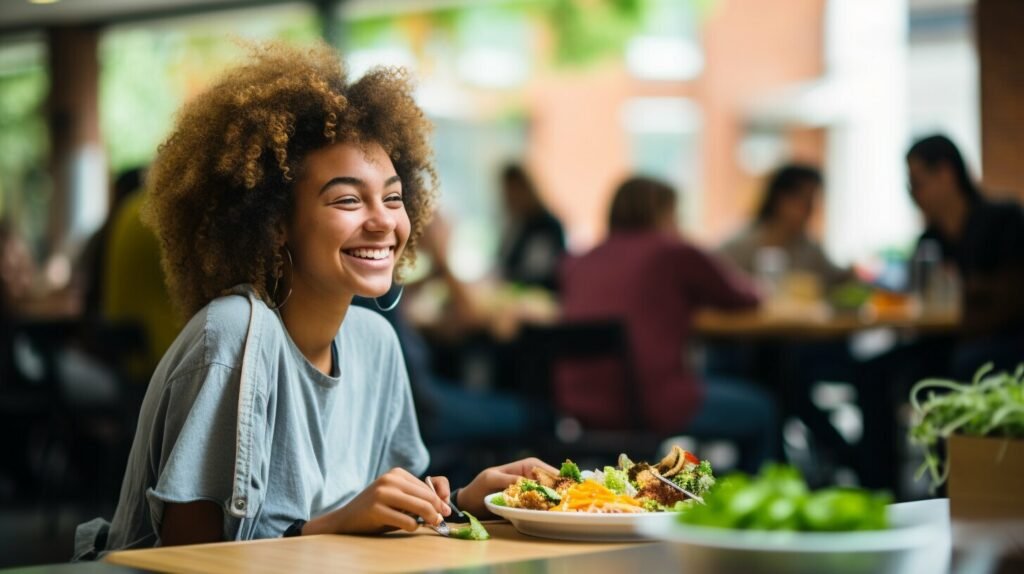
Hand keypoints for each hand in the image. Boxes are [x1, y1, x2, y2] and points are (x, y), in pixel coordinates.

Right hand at [305, 468, 450, 534]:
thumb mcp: (397, 497)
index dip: (441, 501)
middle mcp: (390, 479)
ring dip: (430, 519)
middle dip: (438, 511)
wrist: (346, 519)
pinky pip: (407, 521)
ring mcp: (382, 493)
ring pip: (420, 507)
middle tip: (441, 522)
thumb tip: (445, 506)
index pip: (428, 487)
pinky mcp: (376, 509)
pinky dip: (413, 527)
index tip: (445, 513)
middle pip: (427, 496)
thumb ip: (417, 497)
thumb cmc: (377, 511)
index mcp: (397, 473)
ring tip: (430, 525)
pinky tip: (408, 527)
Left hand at [457, 457, 556, 517]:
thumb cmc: (479, 487)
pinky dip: (546, 511)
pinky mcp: (530, 503)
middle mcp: (534, 476)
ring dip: (554, 505)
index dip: (558, 483)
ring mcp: (533, 490)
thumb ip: (508, 479)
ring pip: (551, 497)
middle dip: (559, 496)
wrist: (470, 502)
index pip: (549, 472)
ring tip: (555, 513)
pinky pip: (542, 506)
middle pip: (555, 485)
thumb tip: (526, 482)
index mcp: (528, 465)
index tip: (562, 496)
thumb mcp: (491, 480)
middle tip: (561, 508)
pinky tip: (546, 516)